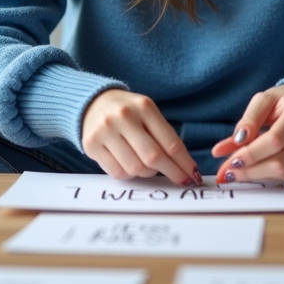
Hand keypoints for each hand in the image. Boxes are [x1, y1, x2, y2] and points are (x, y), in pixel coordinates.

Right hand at [82, 89, 199, 185]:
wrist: (94, 102)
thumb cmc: (129, 111)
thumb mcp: (148, 113)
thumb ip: (164, 135)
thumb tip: (184, 167)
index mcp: (144, 107)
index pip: (170, 142)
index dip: (184, 163)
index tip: (192, 174)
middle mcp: (123, 117)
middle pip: (153, 157)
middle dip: (172, 172)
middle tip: (181, 180)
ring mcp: (105, 131)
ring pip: (135, 168)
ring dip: (147, 173)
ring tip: (148, 166)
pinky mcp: (91, 145)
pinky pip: (117, 172)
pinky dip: (129, 174)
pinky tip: (130, 164)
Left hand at [211, 85, 283, 187]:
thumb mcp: (263, 101)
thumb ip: (245, 123)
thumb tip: (221, 150)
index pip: (274, 140)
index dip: (250, 155)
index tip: (229, 163)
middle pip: (281, 162)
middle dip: (251, 171)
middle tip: (230, 173)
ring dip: (262, 177)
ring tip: (245, 171)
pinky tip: (271, 171)